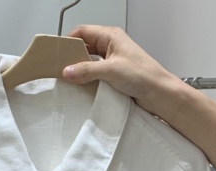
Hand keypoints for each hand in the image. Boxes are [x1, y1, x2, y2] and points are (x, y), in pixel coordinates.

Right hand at [63, 26, 177, 115]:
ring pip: (89, 61)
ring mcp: (112, 61)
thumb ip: (87, 70)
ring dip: (80, 69)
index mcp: (110, 36)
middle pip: (84, 46)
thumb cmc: (142, 75)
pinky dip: (88, 79)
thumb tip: (67, 71)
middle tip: (59, 68)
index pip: (83, 32)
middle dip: (72, 56)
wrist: (159, 93)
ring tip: (69, 79)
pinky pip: (95, 73)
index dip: (68, 40)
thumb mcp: (111, 70)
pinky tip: (82, 86)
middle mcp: (110, 46)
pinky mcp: (114, 75)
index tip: (56, 53)